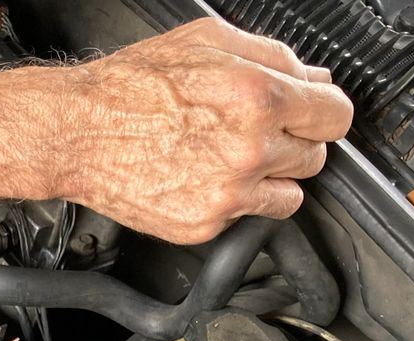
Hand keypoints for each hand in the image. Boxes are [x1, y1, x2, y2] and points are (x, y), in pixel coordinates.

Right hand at [53, 18, 353, 243]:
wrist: (77, 134)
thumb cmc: (130, 87)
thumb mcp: (207, 41)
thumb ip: (273, 58)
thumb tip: (312, 80)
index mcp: (258, 98)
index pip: (335, 116)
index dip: (321, 112)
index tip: (309, 117)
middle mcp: (248, 151)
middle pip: (314, 158)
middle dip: (292, 144)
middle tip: (255, 136)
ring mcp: (227, 195)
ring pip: (288, 196)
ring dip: (270, 180)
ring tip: (231, 162)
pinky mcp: (203, 226)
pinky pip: (243, 220)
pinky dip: (231, 204)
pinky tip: (200, 180)